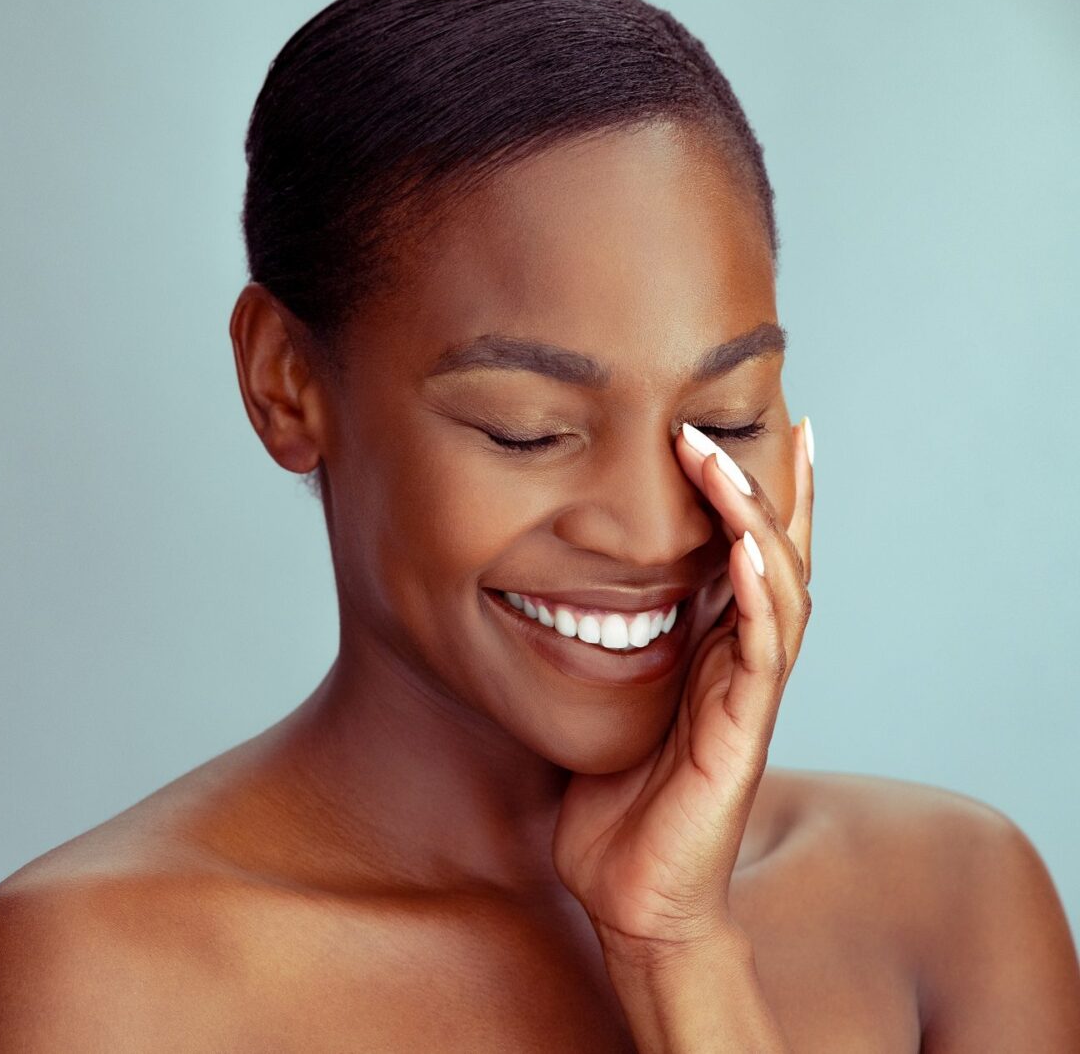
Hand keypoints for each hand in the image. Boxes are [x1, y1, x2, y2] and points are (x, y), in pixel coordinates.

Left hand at [552, 417, 814, 957]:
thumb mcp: (592, 702)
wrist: (631, 898)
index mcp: (708, 651)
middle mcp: (738, 664)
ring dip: (754, 520)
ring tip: (724, 460)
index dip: (746, 492)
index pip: (740, 554)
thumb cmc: (611, 805)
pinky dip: (762, 597)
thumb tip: (533, 584)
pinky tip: (749, 552)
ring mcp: (746, 697)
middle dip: (764, 482)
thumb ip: (587, 645)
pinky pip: (762, 654)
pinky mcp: (741, 734)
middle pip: (776, 553)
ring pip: (777, 588)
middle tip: (753, 412)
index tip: (731, 422)